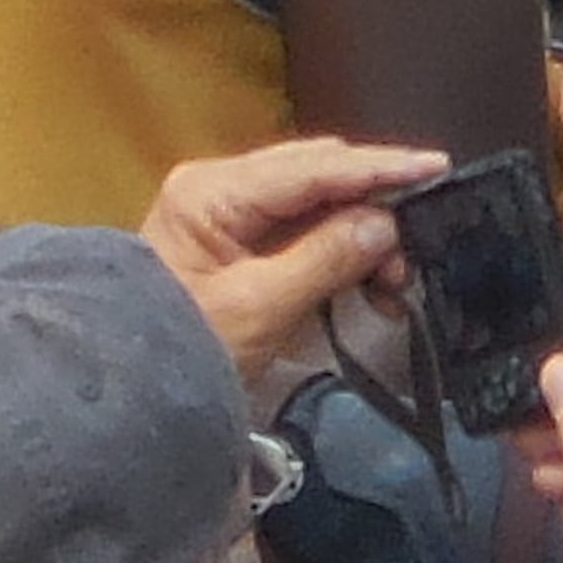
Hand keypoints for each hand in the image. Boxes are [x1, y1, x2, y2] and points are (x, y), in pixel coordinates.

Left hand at [141, 138, 447, 383]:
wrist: (127, 396)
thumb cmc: (185, 350)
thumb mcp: (259, 309)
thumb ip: (326, 258)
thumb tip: (385, 224)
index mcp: (213, 192)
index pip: (313, 167)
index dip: (379, 168)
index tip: (436, 167)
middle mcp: (221, 187)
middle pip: (319, 176)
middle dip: (376, 206)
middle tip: (421, 242)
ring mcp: (228, 214)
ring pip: (318, 203)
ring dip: (364, 235)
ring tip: (395, 281)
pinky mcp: (239, 244)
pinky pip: (304, 232)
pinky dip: (343, 253)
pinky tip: (371, 285)